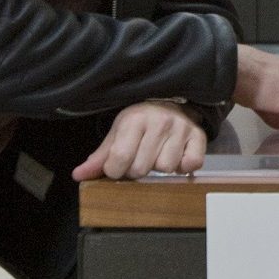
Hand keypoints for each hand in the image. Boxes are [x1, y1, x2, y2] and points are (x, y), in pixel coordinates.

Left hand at [73, 100, 205, 179]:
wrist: (171, 103)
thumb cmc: (140, 122)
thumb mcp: (117, 134)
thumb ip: (99, 157)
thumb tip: (78, 175)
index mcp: (134, 119)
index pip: (119, 160)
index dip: (115, 170)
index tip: (118, 165)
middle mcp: (159, 121)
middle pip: (141, 168)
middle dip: (137, 170)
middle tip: (140, 158)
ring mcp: (181, 128)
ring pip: (166, 168)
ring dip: (160, 168)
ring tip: (158, 155)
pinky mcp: (199, 136)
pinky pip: (191, 164)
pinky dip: (184, 166)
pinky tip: (177, 157)